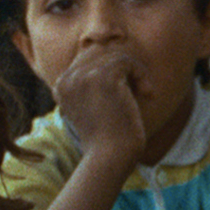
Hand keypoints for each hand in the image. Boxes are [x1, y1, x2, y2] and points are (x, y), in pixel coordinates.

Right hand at [52, 48, 148, 163]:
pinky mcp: (102, 77)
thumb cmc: (108, 140)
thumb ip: (95, 86)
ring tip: (143, 93)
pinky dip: (141, 74)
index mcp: (61, 86)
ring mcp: (83, 76)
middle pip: (99, 52)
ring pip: (114, 55)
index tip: (125, 93)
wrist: (110, 157)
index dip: (110, 69)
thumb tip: (118, 60)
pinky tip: (147, 94)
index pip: (86, 59)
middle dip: (121, 67)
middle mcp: (68, 79)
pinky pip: (127, 61)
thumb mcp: (95, 109)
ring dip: (134, 72)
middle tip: (136, 90)